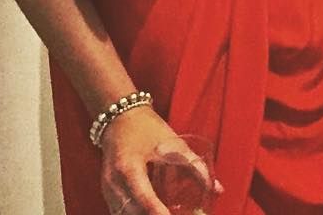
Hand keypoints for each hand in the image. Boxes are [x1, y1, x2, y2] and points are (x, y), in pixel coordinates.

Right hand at [99, 109, 214, 214]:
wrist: (121, 118)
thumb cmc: (148, 128)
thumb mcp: (173, 143)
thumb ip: (195, 166)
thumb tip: (216, 189)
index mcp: (129, 167)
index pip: (144, 198)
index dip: (159, 213)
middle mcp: (113, 182)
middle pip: (132, 213)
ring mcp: (107, 188)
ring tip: (163, 212)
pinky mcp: (106, 191)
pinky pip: (118, 211)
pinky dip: (134, 214)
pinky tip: (149, 212)